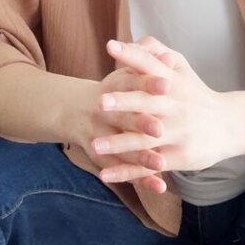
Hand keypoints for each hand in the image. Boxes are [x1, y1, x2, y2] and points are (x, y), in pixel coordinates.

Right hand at [68, 66, 170, 194]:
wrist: (72, 111)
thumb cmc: (112, 92)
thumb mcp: (124, 75)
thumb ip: (147, 67)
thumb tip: (171, 58)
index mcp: (114, 87)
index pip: (133, 83)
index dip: (149, 84)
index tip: (168, 85)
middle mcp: (104, 111)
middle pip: (125, 117)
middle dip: (141, 123)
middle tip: (159, 128)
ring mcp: (100, 135)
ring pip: (123, 148)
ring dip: (141, 156)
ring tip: (160, 164)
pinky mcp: (102, 157)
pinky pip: (123, 170)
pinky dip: (141, 179)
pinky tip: (160, 186)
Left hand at [92, 37, 244, 183]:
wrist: (232, 124)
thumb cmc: (196, 94)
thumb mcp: (182, 68)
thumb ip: (157, 53)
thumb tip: (134, 41)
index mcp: (173, 83)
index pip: (150, 65)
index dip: (132, 55)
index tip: (110, 46)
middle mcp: (175, 106)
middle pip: (147, 104)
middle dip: (124, 103)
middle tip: (99, 103)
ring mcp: (177, 133)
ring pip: (144, 139)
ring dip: (119, 143)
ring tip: (94, 146)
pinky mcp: (178, 157)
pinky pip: (148, 166)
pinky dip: (127, 172)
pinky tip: (105, 175)